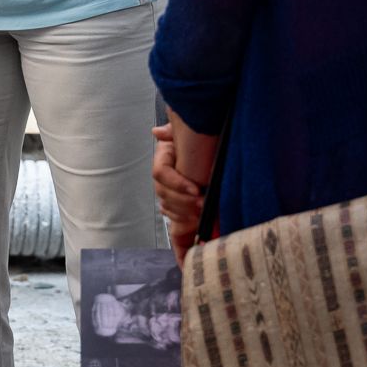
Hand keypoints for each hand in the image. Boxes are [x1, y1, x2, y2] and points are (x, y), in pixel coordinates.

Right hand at [151, 123, 203, 257]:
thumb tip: (157, 132)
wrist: (210, 150)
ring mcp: (169, 195)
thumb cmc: (200, 140)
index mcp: (164, 157)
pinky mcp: (178, 209)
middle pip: (164, 194)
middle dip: (184, 201)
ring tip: (203, 214)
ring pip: (168, 208)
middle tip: (204, 204)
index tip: (197, 189)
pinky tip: (192, 236)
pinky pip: (173, 222)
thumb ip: (173, 131)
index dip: (177, 183)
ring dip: (184, 214)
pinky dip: (182, 229)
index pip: (160, 173)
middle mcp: (164, 178)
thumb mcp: (190, 132)